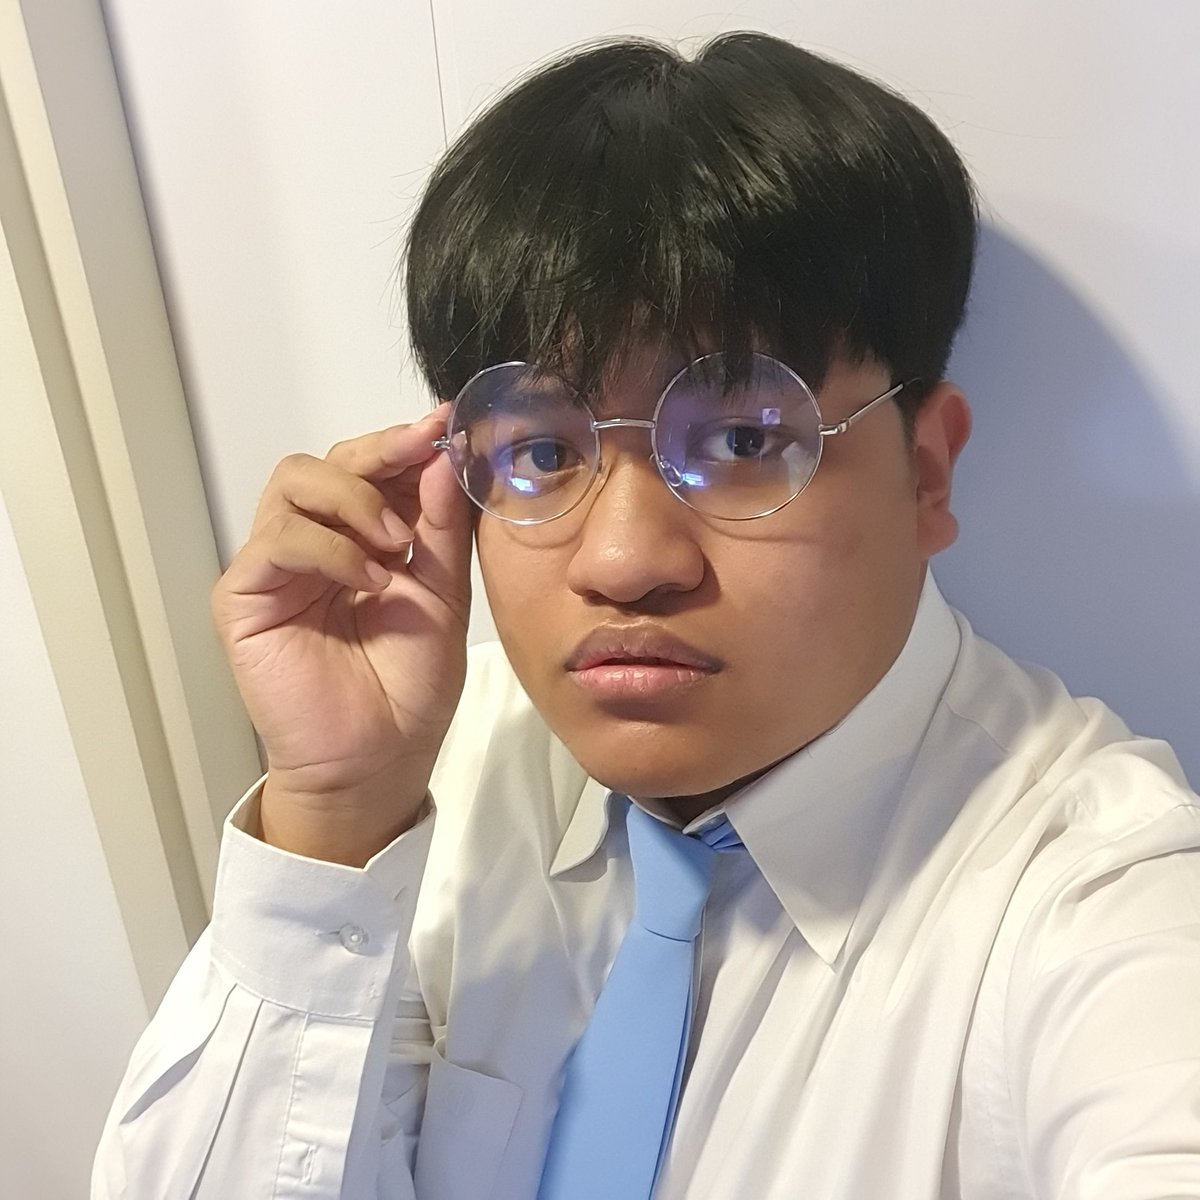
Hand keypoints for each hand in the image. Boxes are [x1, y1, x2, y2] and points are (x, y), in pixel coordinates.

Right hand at [211, 405, 472, 860]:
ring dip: (353, 498)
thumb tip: (442, 456)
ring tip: (395, 543)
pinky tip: (368, 578)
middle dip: (380, 451)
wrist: (379, 759)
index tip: (447, 422)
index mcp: (362, 539)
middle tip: (422, 453)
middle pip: (327, 461)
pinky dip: (328, 547)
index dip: (406, 442)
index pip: (372, 469)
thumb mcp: (441, 596)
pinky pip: (278, 539)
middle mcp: (315, 543)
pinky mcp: (246, 596)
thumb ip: (440, 528)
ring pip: (293, 482)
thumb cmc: (409, 687)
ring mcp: (277, 566)